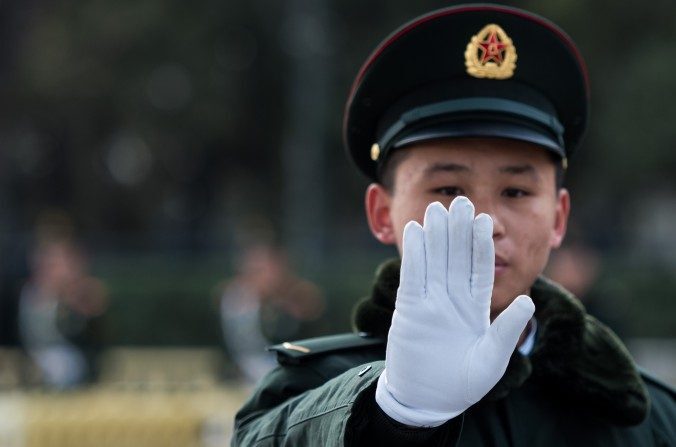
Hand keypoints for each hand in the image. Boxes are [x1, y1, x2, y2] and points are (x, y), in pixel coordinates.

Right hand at [375, 196, 534, 426]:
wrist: (428, 399)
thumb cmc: (464, 383)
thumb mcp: (491, 360)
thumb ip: (506, 331)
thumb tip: (528, 302)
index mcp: (475, 308)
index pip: (480, 269)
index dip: (482, 244)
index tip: (485, 219)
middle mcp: (452, 299)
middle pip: (456, 258)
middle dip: (458, 231)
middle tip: (461, 202)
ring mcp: (430, 302)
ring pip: (434, 261)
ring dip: (436, 236)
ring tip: (438, 209)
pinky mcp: (409, 308)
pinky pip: (412, 276)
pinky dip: (414, 254)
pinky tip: (416, 231)